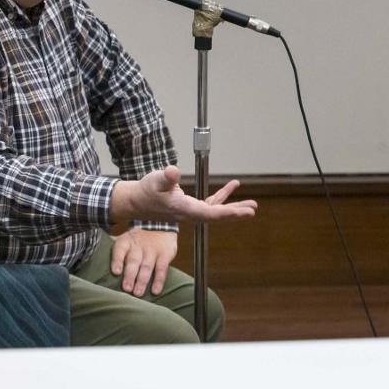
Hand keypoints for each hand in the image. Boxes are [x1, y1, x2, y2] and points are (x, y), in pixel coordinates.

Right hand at [110, 166, 257, 224]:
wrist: (137, 201)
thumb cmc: (145, 191)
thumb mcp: (154, 181)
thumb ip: (165, 178)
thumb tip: (173, 172)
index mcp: (184, 209)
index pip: (210, 212)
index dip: (228, 212)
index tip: (244, 212)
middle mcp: (190, 213)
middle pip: (217, 216)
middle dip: (235, 213)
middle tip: (252, 210)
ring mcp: (191, 211)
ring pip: (217, 211)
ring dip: (233, 208)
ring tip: (250, 205)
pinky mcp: (190, 205)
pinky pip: (210, 203)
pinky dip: (223, 196)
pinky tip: (233, 185)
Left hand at [111, 228, 176, 296]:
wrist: (160, 225)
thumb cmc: (136, 240)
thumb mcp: (124, 240)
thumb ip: (112, 250)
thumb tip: (89, 256)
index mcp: (126, 242)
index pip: (120, 249)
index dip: (118, 260)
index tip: (116, 272)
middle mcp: (138, 246)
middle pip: (134, 261)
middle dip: (130, 275)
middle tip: (127, 289)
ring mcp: (152, 250)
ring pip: (147, 266)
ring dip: (142, 280)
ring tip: (137, 293)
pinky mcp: (165, 255)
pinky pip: (162, 268)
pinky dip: (159, 280)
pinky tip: (155, 291)